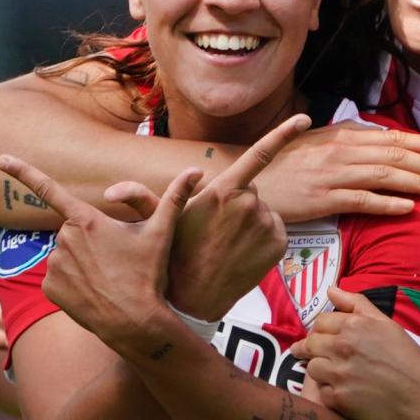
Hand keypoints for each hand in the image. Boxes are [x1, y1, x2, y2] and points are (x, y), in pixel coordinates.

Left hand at [0, 155, 205, 355]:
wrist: (134, 322)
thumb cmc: (149, 275)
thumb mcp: (162, 234)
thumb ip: (174, 198)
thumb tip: (196, 172)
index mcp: (86, 220)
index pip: (48, 188)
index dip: (23, 171)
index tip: (0, 159)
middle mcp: (63, 239)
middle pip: (73, 230)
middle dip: (90, 240)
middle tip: (116, 259)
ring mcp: (54, 264)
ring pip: (66, 254)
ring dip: (82, 262)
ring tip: (108, 277)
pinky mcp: (49, 287)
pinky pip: (58, 277)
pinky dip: (73, 282)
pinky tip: (93, 291)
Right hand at [106, 115, 310, 320]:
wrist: (195, 300)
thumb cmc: (172, 256)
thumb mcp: (155, 223)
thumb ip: (138, 198)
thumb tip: (114, 190)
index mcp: (222, 191)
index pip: (259, 154)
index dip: (282, 134)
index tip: (305, 119)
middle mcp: (249, 204)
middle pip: (249, 189)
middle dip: (235, 201)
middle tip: (213, 227)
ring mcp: (266, 224)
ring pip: (261, 210)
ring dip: (247, 220)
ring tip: (224, 243)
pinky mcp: (279, 243)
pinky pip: (272, 228)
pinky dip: (261, 236)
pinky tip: (239, 251)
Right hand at [257, 122, 419, 219]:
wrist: (252, 178)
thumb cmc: (287, 161)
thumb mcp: (319, 140)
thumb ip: (350, 136)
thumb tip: (380, 135)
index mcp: (344, 136)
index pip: (392, 139)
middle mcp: (342, 151)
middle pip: (395, 156)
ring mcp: (334, 175)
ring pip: (385, 176)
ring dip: (418, 181)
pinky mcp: (324, 199)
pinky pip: (362, 201)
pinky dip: (387, 203)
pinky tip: (409, 206)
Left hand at [295, 285, 419, 419]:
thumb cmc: (407, 357)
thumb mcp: (386, 323)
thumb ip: (356, 303)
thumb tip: (331, 290)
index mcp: (353, 325)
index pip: (320, 322)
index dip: (321, 329)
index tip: (323, 337)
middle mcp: (341, 347)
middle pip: (309, 344)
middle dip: (311, 348)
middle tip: (320, 355)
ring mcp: (338, 374)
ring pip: (312, 368)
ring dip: (320, 369)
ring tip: (335, 374)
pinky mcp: (338, 399)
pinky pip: (322, 391)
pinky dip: (329, 391)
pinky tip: (343, 391)